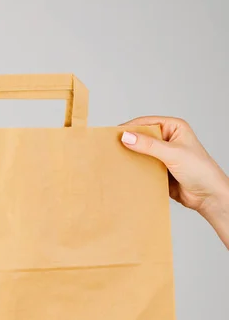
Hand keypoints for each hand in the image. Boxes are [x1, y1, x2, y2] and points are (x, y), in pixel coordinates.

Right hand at [120, 116, 228, 247]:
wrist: (208, 196)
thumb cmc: (200, 170)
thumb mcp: (173, 154)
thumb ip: (149, 146)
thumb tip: (127, 137)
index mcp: (174, 127)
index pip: (146, 123)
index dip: (130, 128)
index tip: (114, 135)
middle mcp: (168, 140)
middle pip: (142, 138)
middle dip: (128, 143)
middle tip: (112, 149)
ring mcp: (163, 156)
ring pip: (141, 153)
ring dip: (131, 158)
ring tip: (116, 161)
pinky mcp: (159, 171)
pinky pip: (143, 168)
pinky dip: (135, 170)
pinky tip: (126, 173)